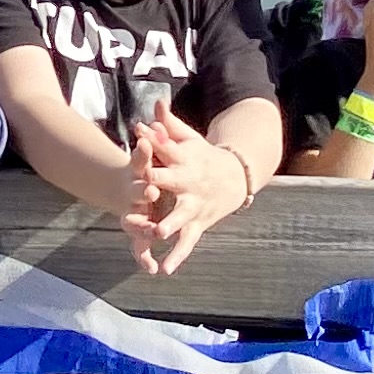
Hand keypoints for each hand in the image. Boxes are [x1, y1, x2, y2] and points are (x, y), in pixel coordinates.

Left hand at [120, 112, 252, 275]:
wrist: (235, 178)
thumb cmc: (201, 156)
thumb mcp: (188, 139)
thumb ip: (169, 124)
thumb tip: (156, 104)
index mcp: (185, 160)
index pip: (167, 148)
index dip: (152, 140)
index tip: (138, 133)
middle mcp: (190, 184)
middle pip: (174, 183)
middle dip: (159, 184)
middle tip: (145, 189)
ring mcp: (195, 206)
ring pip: (181, 217)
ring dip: (170, 225)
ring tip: (158, 234)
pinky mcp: (197, 224)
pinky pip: (187, 243)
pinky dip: (177, 256)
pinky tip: (164, 270)